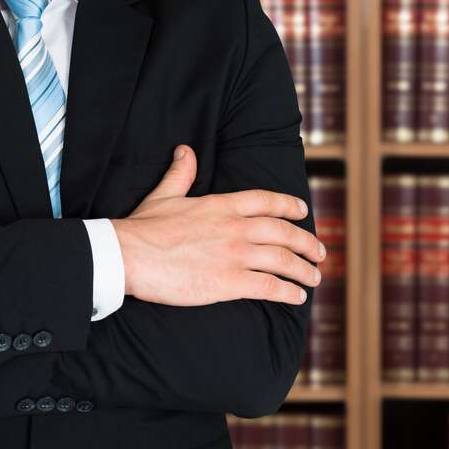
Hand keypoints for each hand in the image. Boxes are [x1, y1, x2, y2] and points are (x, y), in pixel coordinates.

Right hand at [113, 145, 323, 306]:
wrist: (128, 255)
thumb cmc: (143, 228)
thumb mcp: (165, 194)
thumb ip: (181, 173)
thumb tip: (186, 151)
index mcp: (222, 206)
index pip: (266, 201)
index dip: (290, 206)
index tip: (304, 213)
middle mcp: (235, 228)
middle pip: (284, 233)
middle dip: (307, 243)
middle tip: (320, 253)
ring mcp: (235, 256)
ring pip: (283, 261)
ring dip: (304, 270)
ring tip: (315, 278)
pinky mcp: (229, 282)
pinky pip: (269, 287)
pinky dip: (288, 292)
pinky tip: (297, 297)